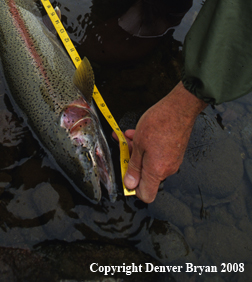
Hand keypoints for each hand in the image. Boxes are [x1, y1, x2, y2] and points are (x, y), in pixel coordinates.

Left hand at [120, 82, 206, 202]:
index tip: (126, 174)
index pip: (146, 195)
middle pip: (146, 175)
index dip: (133, 188)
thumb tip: (130, 183)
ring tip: (129, 136)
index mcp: (157, 171)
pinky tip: (139, 133)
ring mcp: (172, 160)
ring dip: (138, 150)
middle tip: (123, 146)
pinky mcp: (174, 151)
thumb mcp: (139, 144)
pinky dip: (147, 146)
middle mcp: (167, 169)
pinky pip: (157, 154)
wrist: (179, 109)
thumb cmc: (159, 123)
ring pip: (150, 162)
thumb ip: (133, 165)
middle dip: (132, 161)